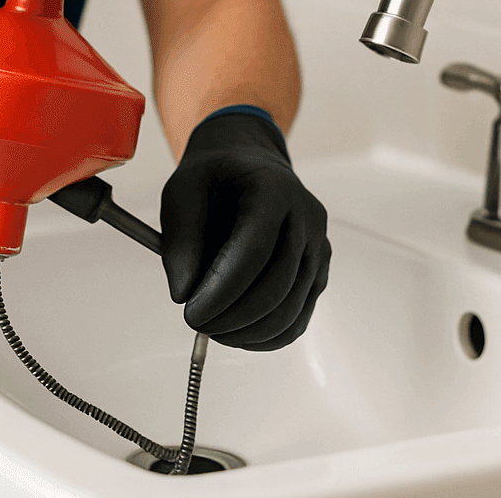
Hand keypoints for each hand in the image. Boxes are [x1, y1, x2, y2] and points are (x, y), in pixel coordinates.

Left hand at [160, 112, 330, 350]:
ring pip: (291, 308)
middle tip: (195, 324)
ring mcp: (319, 247)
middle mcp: (306, 218)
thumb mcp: (183, 192)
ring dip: (248, 331)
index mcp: (274, 190)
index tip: (190, 313)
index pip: (254, 250)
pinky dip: (268, 337)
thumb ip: (181, 240)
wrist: (250, 164)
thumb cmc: (214, 177)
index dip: (222, 290)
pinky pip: (299, 318)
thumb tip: (184, 294)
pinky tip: (237, 334)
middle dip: (232, 316)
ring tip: (212, 329)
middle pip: (277, 284)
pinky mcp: (318, 273)